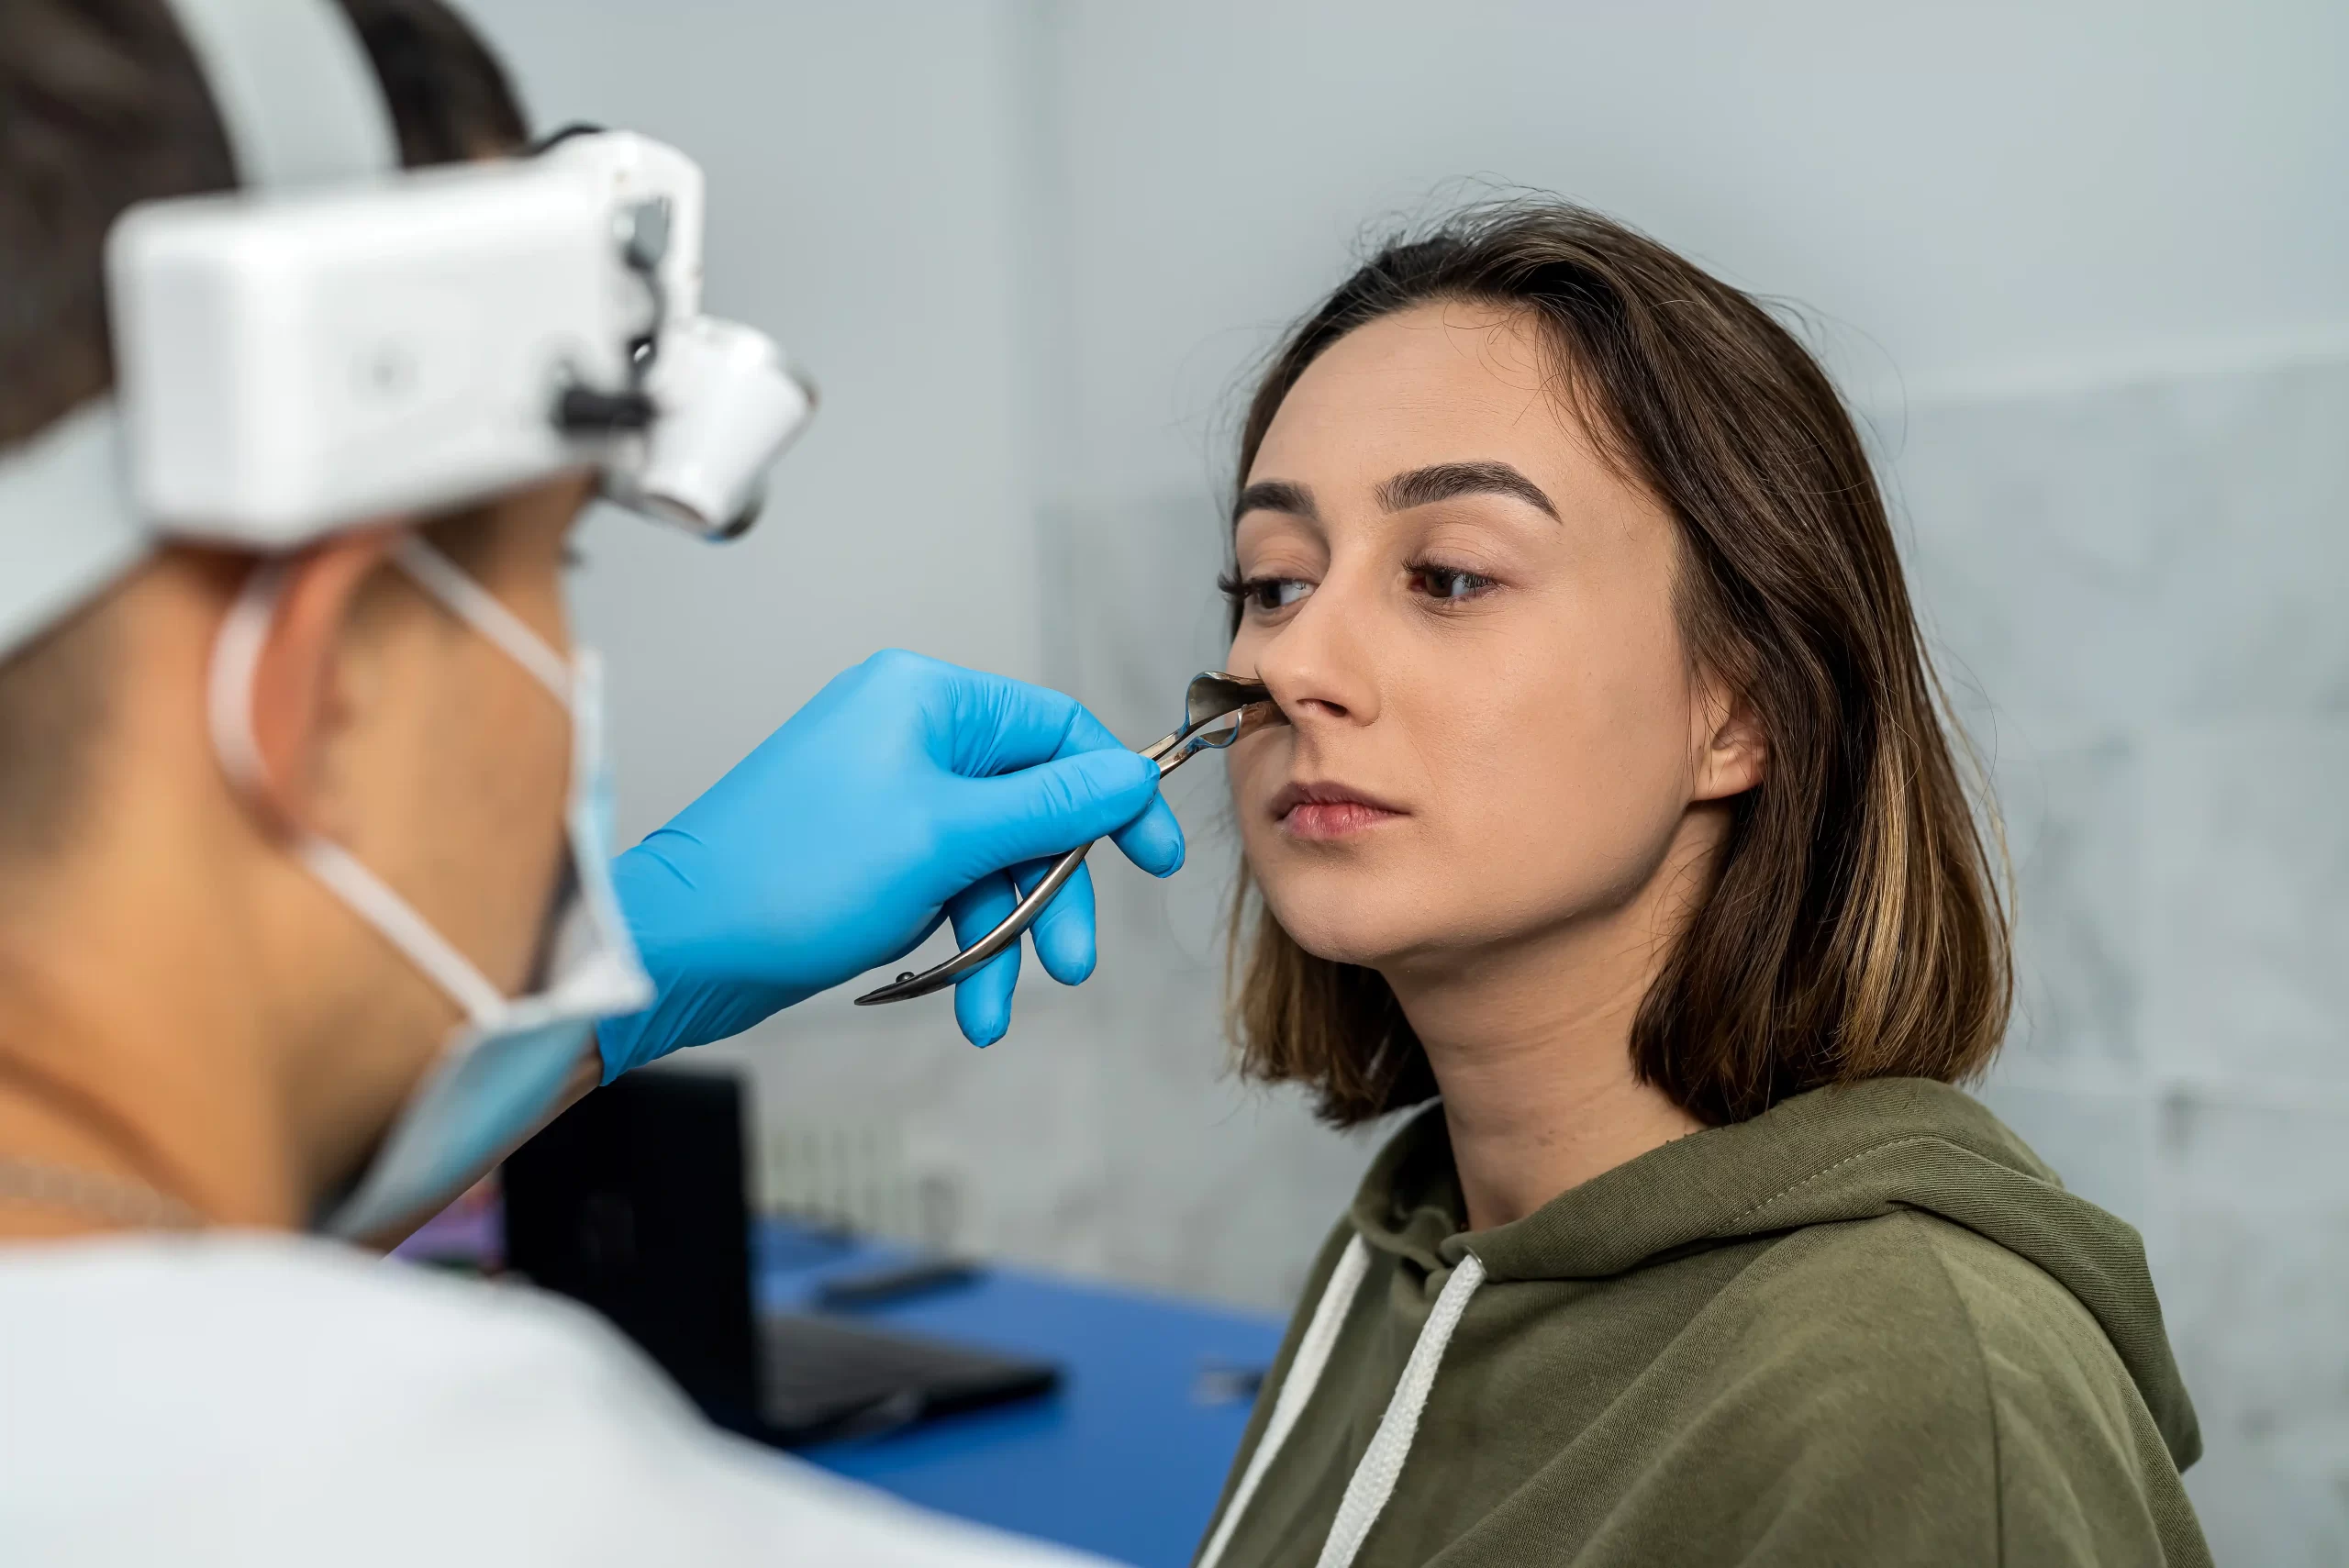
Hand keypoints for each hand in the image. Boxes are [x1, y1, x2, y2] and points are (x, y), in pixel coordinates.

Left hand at [594, 650, 1183, 1074]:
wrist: (682, 944)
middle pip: (1030, 805)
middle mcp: (908, 732)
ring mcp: (886, 792)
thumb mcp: (948, 839)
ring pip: (990, 860)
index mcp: (927, 699)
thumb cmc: (794, 875)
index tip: (1152, 859)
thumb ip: (1051, 806)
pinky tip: (961, 998)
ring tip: (993, 1008)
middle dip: (1050, 891)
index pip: (1056, 731)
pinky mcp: (868, 848)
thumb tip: (1129, 776)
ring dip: (1002, 936)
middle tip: (1069, 961)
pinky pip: (945, 886)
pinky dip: (958, 942)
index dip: (1113, 796)